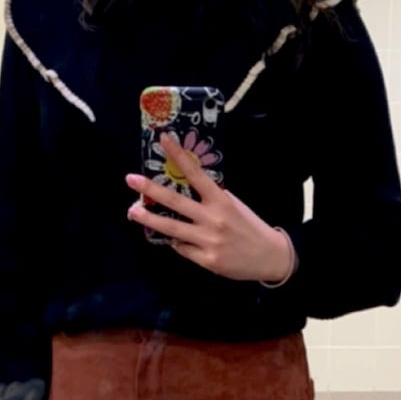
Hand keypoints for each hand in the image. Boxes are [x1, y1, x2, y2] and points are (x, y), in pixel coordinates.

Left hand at [125, 134, 294, 282]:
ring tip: (133, 212)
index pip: (195, 174)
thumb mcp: (233, 205)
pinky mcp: (207, 260)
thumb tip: (185, 191)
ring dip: (150, 219)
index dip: (178, 155)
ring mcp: (208, 240)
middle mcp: (212, 219)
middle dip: (150, 190)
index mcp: (221, 200)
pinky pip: (183, 248)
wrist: (269, 256)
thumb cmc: (249, 227)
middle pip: (175, 201)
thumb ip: (211, 198)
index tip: (163, 139)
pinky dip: (177, 243)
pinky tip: (177, 240)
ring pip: (172, 228)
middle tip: (131, 179)